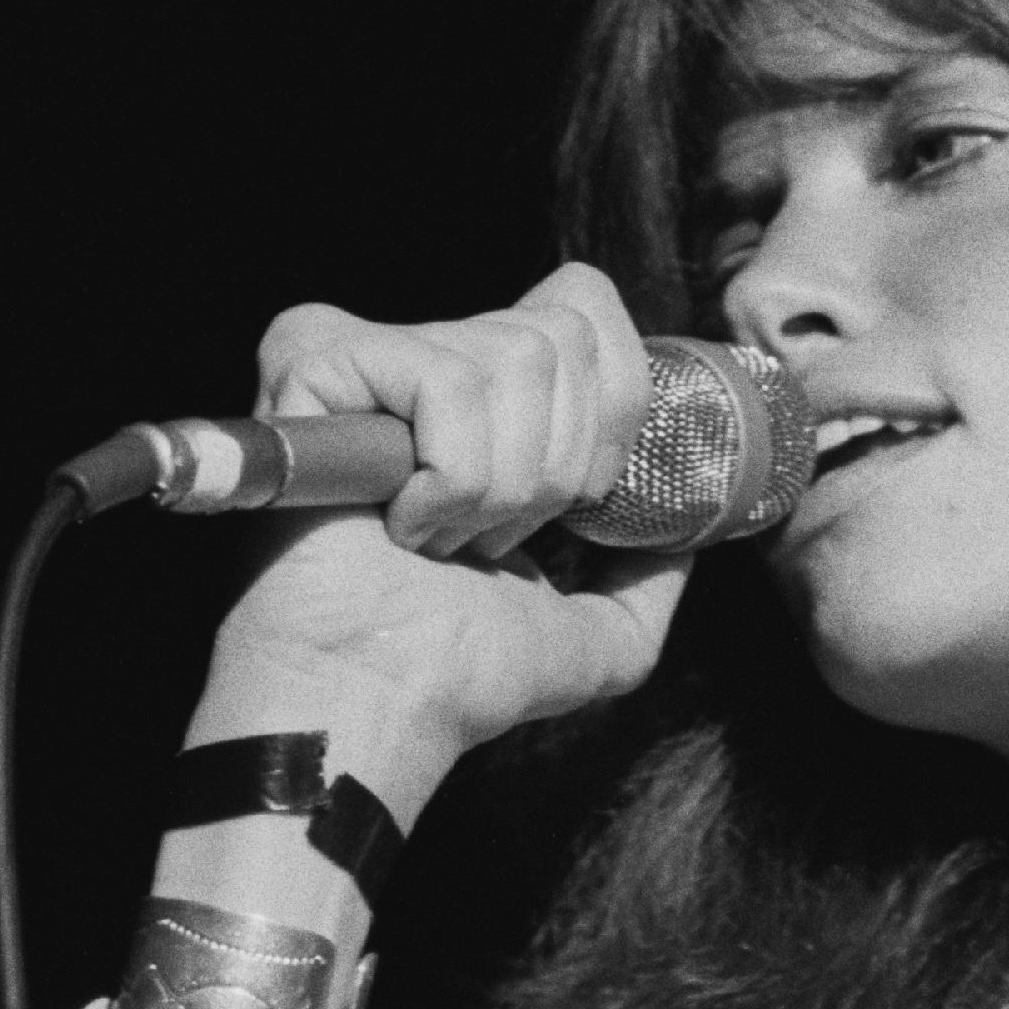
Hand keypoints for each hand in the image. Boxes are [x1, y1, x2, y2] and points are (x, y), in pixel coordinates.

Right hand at [198, 264, 683, 802]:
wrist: (378, 701)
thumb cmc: (461, 676)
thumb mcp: (598, 637)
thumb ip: (651, 582)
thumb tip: (693, 537)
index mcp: (477, 396)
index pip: (586, 307)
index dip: (612, 406)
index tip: (575, 502)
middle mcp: (416, 353)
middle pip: (560, 336)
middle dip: (555, 467)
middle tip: (488, 539)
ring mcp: (359, 349)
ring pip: (513, 360)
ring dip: (498, 486)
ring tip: (439, 541)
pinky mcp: (315, 355)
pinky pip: (448, 383)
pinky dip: (450, 479)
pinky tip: (399, 525)